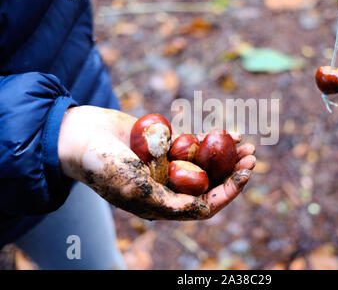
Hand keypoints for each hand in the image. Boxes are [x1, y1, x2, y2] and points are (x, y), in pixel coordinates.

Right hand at [58, 106, 255, 219]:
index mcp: (162, 205)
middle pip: (210, 183)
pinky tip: (225, 131)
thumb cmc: (102, 166)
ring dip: (226, 154)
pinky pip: (192, 144)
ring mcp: (166, 165)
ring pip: (205, 163)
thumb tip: (204, 211)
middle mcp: (168, 187)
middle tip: (252, 155)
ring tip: (246, 143)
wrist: (80, 137)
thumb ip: (169, 203)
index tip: (246, 173)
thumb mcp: (135, 189)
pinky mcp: (163, 146)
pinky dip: (209, 139)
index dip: (229, 191)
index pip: (205, 204)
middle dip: (233, 170)